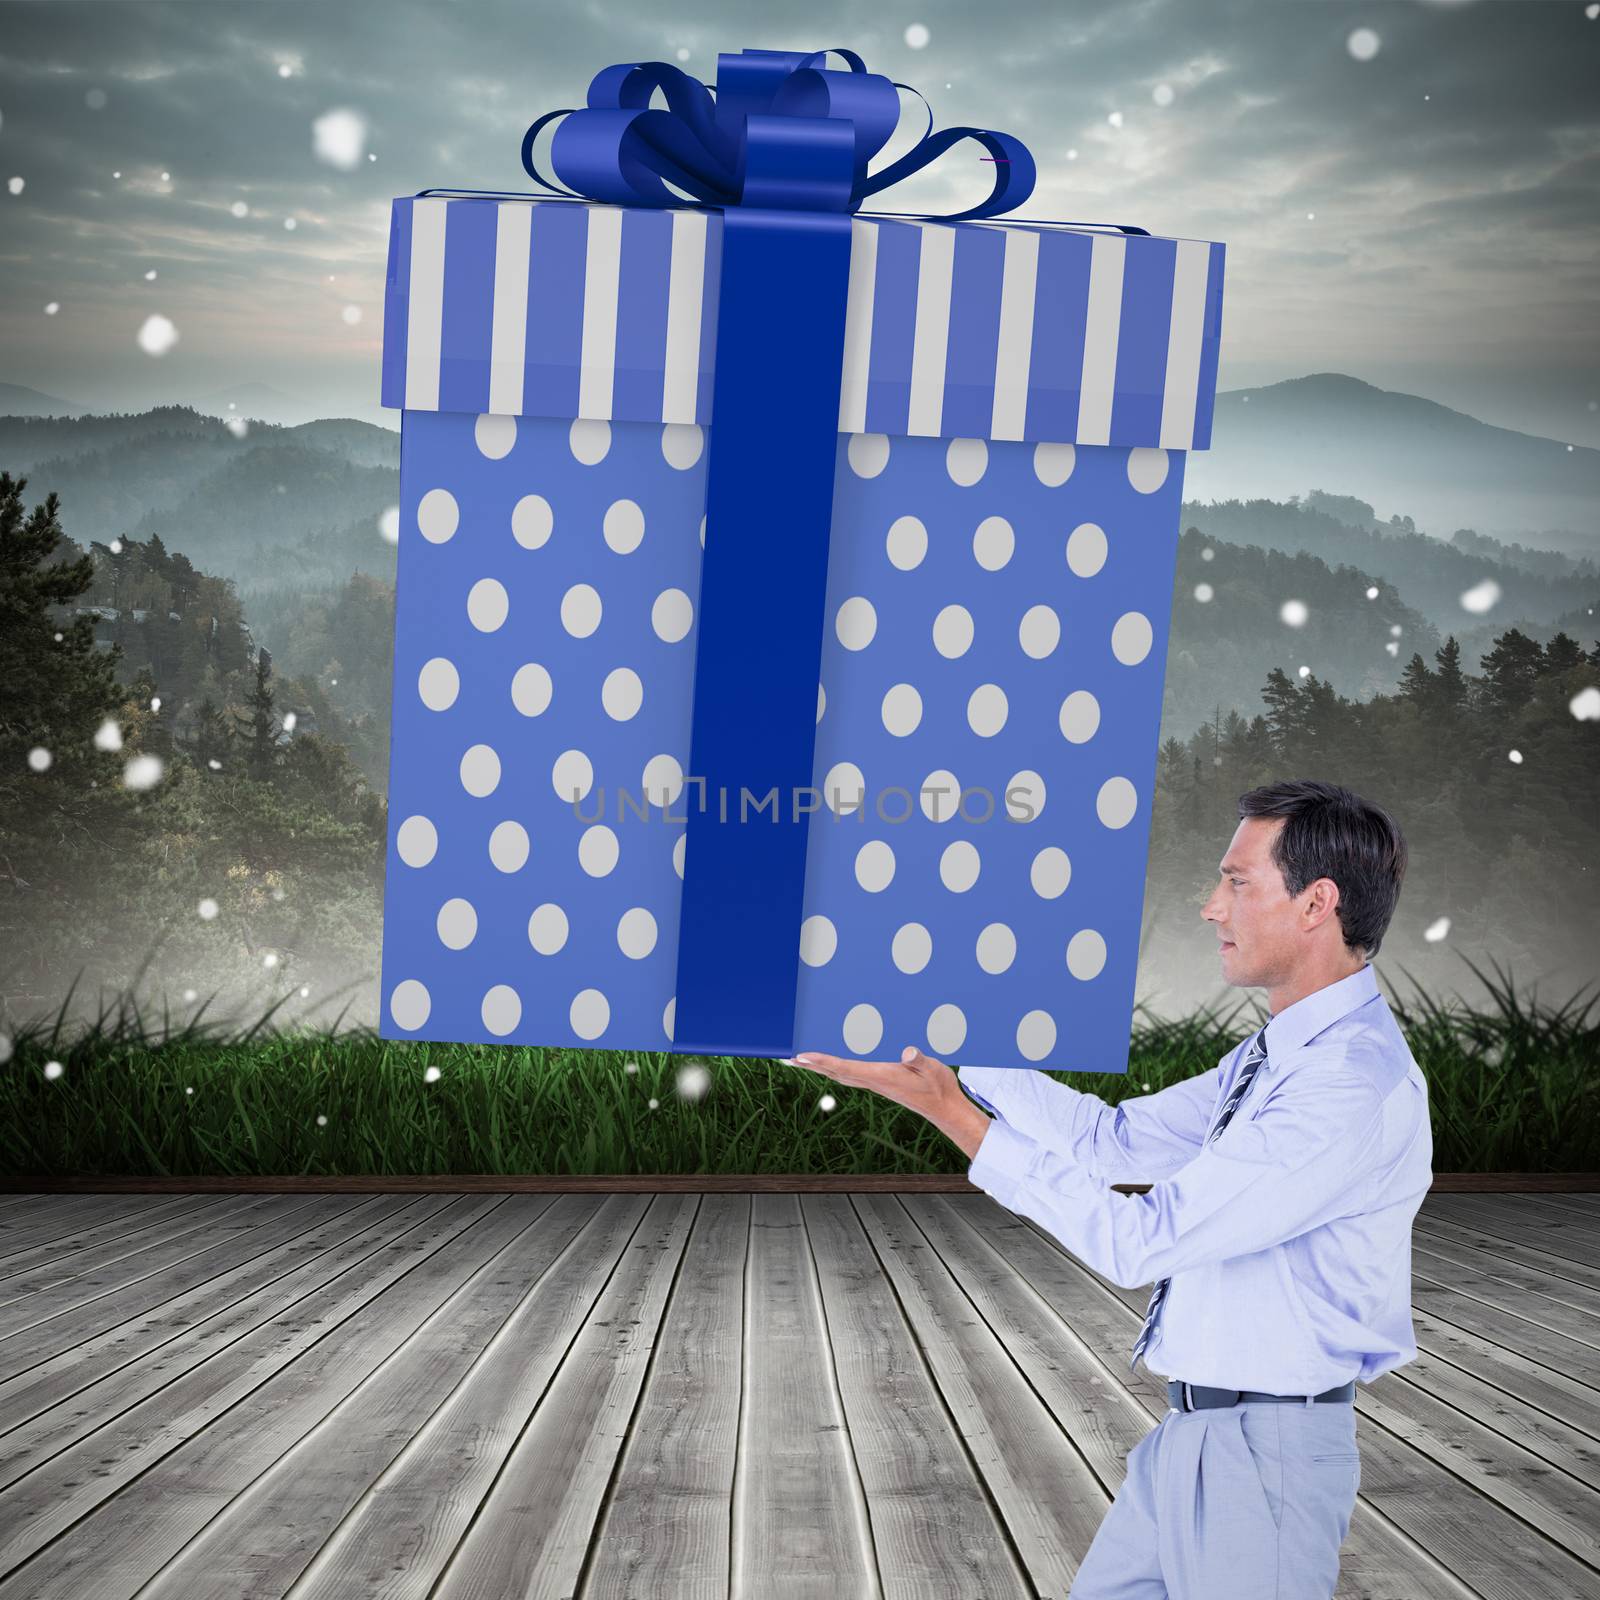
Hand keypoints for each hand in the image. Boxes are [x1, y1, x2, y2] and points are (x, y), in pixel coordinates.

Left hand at [780, 1045, 959, 1120]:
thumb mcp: (933, 1070)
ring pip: (840, 1074)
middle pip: (834, 1072)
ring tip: (802, 1060)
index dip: (822, 1061)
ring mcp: (876, 1083)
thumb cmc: (938, 1088)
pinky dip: (835, 1068)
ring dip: (819, 1067)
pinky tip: (832, 1066)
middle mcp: (873, 1081)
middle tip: (788, 1057)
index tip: (802, 1056)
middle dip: (811, 1065)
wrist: (945, 1109)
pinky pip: (851, 1075)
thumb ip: (920, 1061)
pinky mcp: (880, 1083)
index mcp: (881, 1076)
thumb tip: (908, 1053)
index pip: (845, 1067)